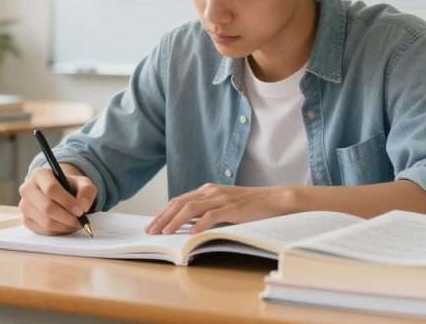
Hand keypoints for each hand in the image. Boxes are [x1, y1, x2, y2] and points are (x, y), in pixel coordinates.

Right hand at [18, 165, 96, 234]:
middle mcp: (27, 189)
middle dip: (67, 217)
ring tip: (76, 223)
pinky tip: (66, 226)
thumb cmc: (69, 187)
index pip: (51, 189)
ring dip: (64, 226)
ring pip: (46, 222)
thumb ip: (87, 190)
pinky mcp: (26, 220)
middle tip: (80, 221)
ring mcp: (24, 206)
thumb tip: (83, 205)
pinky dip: (58, 231)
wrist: (59, 194)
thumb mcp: (82, 183)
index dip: (67, 202)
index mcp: (40, 174)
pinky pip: (44, 231)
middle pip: (47, 207)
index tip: (81, 210)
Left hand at [146, 183, 294, 234]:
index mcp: (206, 190)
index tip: (152, 225)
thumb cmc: (249, 206)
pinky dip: (199, 224)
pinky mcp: (232, 208)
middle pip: (179, 203)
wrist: (274, 200)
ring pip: (191, 208)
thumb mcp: (223, 205)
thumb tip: (187, 225)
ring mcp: (221, 198)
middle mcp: (210, 191)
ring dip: (175, 221)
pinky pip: (211, 216)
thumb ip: (206, 211)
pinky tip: (191, 234)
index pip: (178, 201)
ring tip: (165, 233)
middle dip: (162, 217)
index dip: (163, 213)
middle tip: (151, 231)